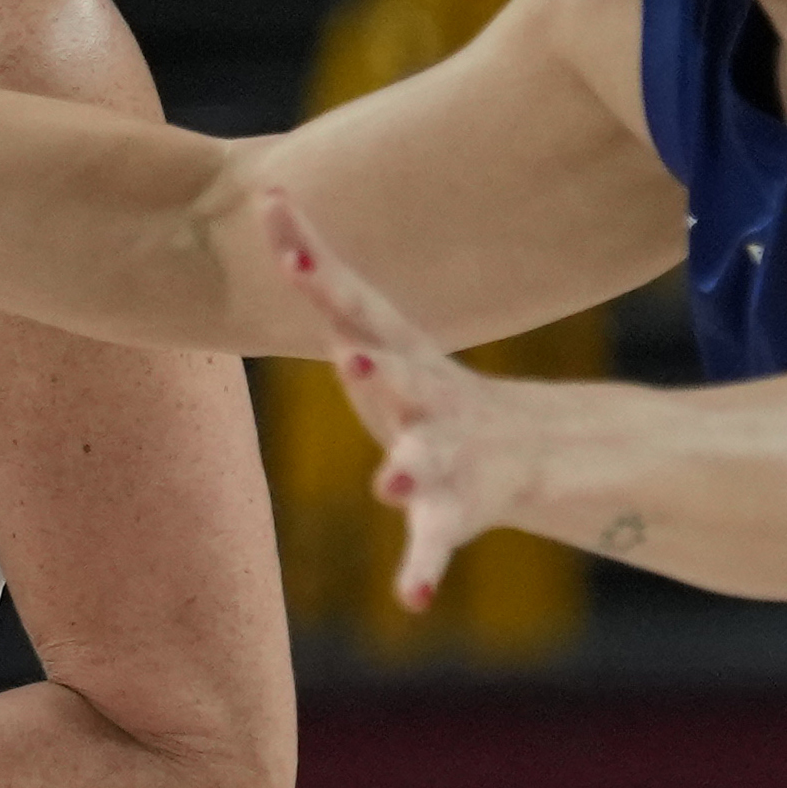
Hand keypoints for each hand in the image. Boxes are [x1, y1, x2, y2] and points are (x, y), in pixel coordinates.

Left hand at [264, 194, 526, 611]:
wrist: (519, 449)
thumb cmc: (416, 382)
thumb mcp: (372, 328)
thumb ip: (321, 268)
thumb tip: (267, 188)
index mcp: (397, 350)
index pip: (353, 302)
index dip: (320, 274)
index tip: (287, 244)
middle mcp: (423, 395)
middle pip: (399, 378)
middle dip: (376, 369)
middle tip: (350, 359)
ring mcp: (444, 453)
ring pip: (426, 462)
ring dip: (407, 472)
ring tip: (390, 486)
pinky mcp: (454, 509)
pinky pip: (435, 543)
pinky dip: (423, 570)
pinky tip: (414, 599)